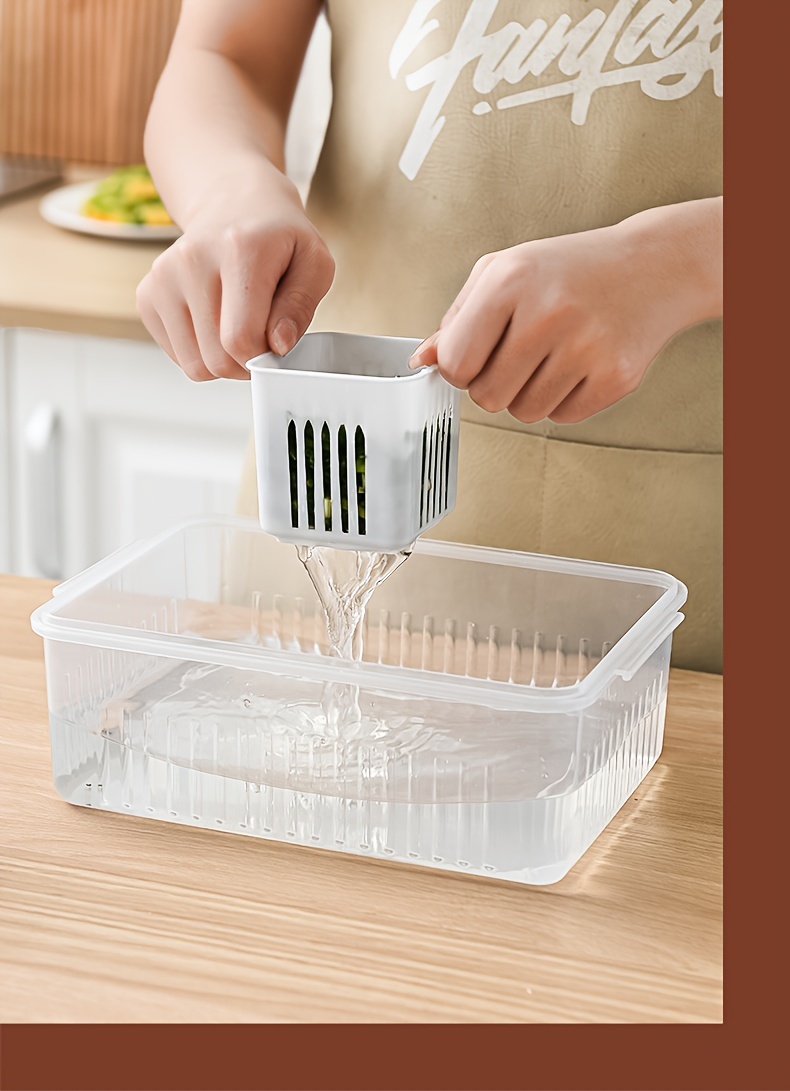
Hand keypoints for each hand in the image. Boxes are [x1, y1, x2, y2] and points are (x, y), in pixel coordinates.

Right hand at [136, 166, 333, 379]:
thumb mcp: (314, 263)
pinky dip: (201, 352)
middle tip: (261, 339)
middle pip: (217, 358)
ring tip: (238, 328)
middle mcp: (192, 259)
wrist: (232, 204)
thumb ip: (301, 306)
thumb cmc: (277, 239)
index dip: (264, 357)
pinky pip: (178, 356)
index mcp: (239, 249)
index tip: (277, 344)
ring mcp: (163, 277)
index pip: (240, 338)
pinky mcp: (147, 294)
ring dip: (223, 361)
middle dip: (245, 363)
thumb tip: (278, 345)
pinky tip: (215, 321)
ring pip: (195, 365)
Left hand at [410, 198, 721, 423]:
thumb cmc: (571, 270)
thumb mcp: (506, 272)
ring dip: (529, 394)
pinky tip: (578, 364)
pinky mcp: (614, 377)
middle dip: (495, 384)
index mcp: (510, 281)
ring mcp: (585, 347)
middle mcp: (547, 313)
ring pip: (524, 413)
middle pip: (487, 397)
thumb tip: (424, 361)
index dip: (461, 370)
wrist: (655, 266)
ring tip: (552, 355)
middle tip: (520, 354)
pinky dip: (564, 400)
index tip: (476, 358)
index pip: (457, 365)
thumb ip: (458, 319)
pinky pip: (561, 418)